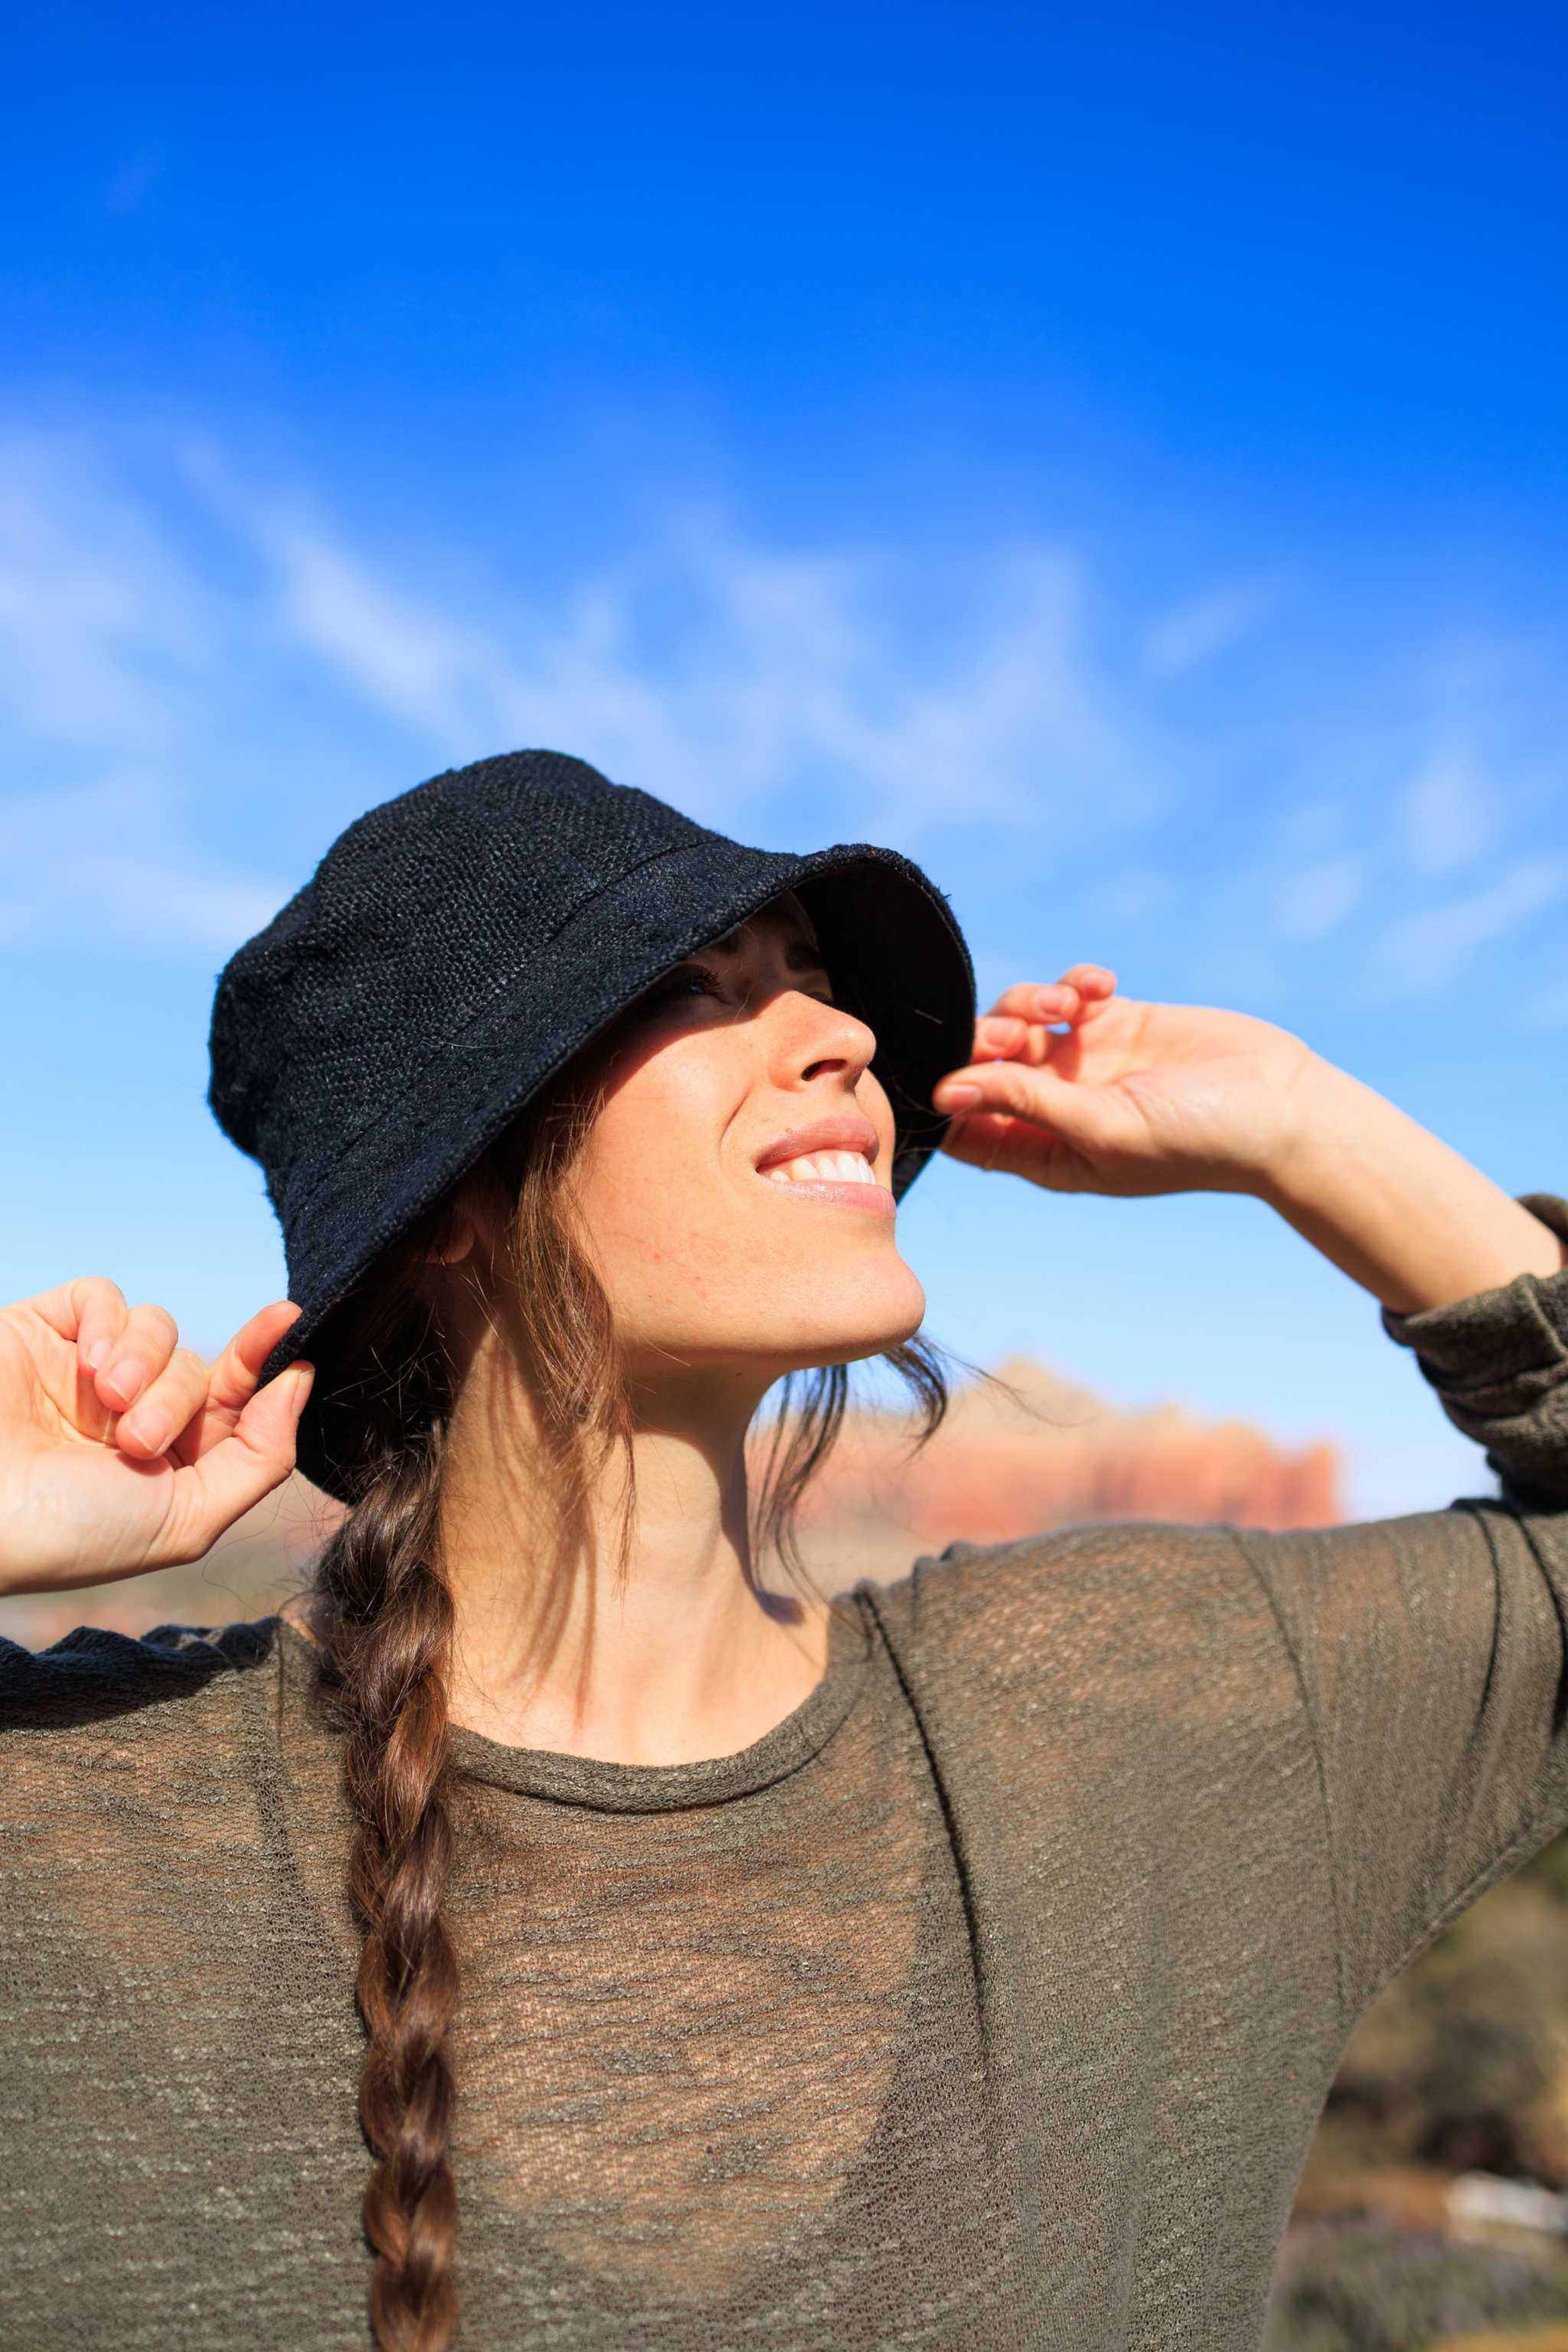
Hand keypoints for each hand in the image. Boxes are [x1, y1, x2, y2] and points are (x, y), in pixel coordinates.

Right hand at [0, 1280, 312, 1597]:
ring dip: (145, 1363)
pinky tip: (86, 1362)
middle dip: (180, 1399)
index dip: (266, 1359)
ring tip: (105, 1404)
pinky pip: (103, 1295)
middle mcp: (129, 1416)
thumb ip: (259, 1457)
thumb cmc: (70, 1532)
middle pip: (200, 1367)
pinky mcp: (40, 1332)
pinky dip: (108, 1321)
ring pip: (159, 1328)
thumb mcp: (186, 1519)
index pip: (235, 1399)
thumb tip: (300, 1381)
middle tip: (136, 1440)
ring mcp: (83, 1373)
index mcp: (167, 1465)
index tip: (289, 1319)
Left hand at [933, 966, 1317, 1197]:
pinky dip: (1074, 981)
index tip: (945, 1070)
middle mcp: (1058, 1107)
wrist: (1281, 1108)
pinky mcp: (1118, 1021)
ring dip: (1028, 1002)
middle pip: (984, 1064)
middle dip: (986, 1041)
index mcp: (1046, 1152)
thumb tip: (948, 1091)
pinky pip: (1070, 991)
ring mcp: (1087, 1061)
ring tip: (1065, 1005)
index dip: (946, 1096)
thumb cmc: (1196, 1140)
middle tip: (1017, 1034)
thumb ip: (1026, 1103)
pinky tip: (1101, 987)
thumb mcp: (1102, 1129)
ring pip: (1019, 1020)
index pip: (966, 1129)